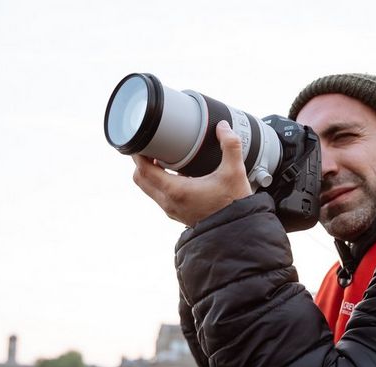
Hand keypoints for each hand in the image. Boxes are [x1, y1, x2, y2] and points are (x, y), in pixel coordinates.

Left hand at [132, 121, 251, 226]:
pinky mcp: (177, 213)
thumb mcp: (235, 172)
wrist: (237, 232)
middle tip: (150, 146)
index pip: (143, 170)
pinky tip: (174, 173)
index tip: (141, 140)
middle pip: (140, 179)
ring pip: (148, 188)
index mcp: (176, 191)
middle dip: (141, 161)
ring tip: (161, 157)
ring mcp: (172, 210)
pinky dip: (159, 182)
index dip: (138, 153)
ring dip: (150, 172)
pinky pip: (159, 196)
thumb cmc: (234, 205)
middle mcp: (169, 202)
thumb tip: (223, 126)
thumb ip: (230, 145)